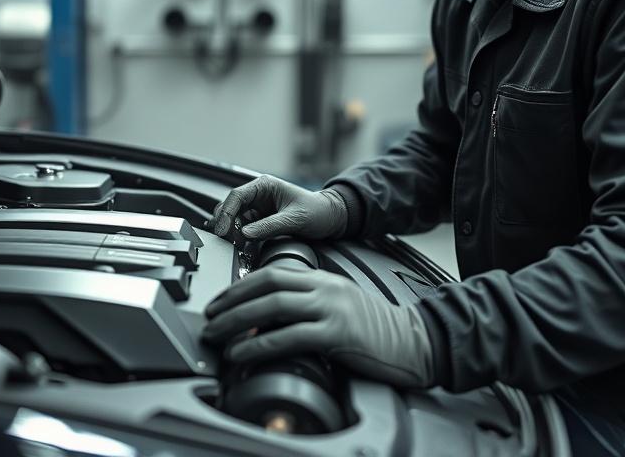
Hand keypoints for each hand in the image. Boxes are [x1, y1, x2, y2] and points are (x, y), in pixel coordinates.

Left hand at [201, 267, 434, 388]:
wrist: (415, 341)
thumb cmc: (378, 328)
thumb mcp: (340, 303)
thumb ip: (310, 303)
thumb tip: (271, 316)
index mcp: (322, 279)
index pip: (271, 273)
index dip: (240, 285)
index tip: (220, 300)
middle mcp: (324, 288)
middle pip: (265, 285)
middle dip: (230, 300)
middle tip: (209, 315)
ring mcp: (330, 309)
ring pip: (271, 307)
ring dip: (236, 320)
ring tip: (216, 334)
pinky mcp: (335, 334)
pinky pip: (287, 336)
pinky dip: (258, 343)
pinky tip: (242, 351)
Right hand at [209, 175, 347, 240]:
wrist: (331, 219)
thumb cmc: (317, 212)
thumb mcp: (294, 219)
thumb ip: (269, 226)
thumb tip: (244, 234)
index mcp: (264, 186)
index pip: (236, 196)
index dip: (226, 213)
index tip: (221, 230)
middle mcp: (258, 196)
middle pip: (231, 208)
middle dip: (226, 224)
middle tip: (227, 240)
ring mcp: (258, 209)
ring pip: (235, 220)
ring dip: (232, 232)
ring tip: (235, 245)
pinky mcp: (261, 222)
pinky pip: (244, 229)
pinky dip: (240, 237)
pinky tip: (242, 246)